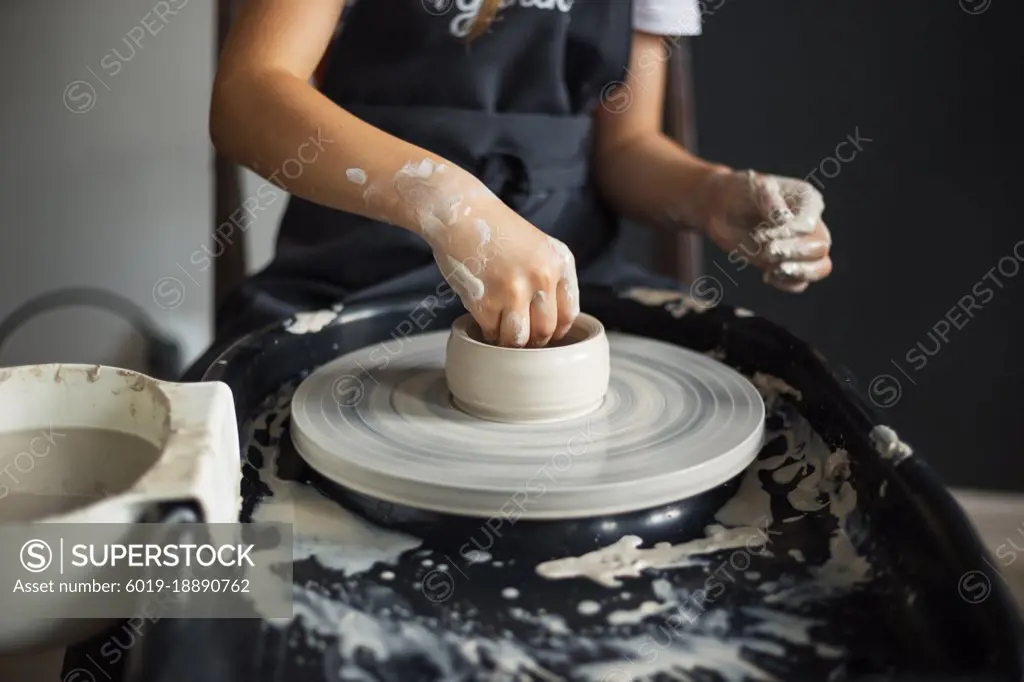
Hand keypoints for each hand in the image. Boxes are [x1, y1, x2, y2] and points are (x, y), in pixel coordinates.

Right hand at [428, 199, 579, 347]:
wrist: (462, 214)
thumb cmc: (499, 232)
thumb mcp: (540, 247)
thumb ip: (552, 279)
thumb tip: (554, 324)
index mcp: (560, 262)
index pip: (569, 314)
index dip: (555, 331)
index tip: (544, 333)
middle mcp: (542, 277)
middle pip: (545, 331)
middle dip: (531, 340)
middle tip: (519, 334)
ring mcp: (514, 290)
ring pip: (519, 339)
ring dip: (508, 340)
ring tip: (501, 329)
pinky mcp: (486, 300)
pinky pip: (492, 332)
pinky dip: (487, 330)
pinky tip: (484, 315)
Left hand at [702, 169, 832, 292]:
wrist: (724, 209)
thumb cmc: (742, 192)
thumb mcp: (755, 188)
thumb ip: (770, 201)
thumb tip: (785, 220)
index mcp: (808, 201)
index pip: (809, 225)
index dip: (788, 234)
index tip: (762, 233)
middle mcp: (812, 224)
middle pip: (820, 247)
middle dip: (792, 252)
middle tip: (767, 250)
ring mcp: (803, 246)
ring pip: (821, 267)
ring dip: (798, 271)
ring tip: (774, 269)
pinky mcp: (788, 264)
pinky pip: (800, 283)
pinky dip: (786, 283)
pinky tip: (768, 275)